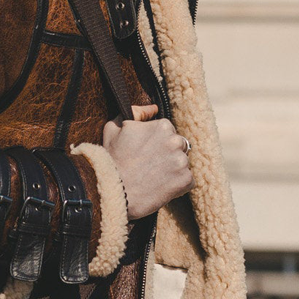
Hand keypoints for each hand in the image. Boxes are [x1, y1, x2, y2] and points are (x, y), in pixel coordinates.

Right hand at [102, 105, 193, 219]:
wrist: (114, 191)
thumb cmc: (111, 160)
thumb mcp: (114, 128)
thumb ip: (135, 112)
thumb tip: (153, 107)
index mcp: (162, 126)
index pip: (167, 131)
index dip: (155, 142)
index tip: (144, 152)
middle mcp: (175, 141)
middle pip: (178, 146)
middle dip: (166, 154)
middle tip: (148, 166)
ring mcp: (182, 161)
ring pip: (182, 163)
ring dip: (172, 169)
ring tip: (153, 178)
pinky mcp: (185, 180)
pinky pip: (187, 181)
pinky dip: (177, 185)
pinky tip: (160, 187)